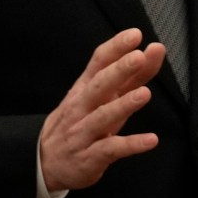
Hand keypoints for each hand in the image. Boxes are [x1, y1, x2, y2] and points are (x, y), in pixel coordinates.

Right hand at [40, 29, 166, 193]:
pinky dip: (131, 145)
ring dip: (123, 105)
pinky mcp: (91, 157)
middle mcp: (82, 108)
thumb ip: (130, 77)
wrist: (45, 163)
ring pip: (103, 117)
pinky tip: (151, 140)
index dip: (115, 48)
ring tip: (144, 93)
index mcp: (84, 89)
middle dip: (118, 71)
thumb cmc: (79, 123)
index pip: (98, 63)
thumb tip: (152, 51)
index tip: (134, 34)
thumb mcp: (101, 99)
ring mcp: (84, 132)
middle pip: (99, 86)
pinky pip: (111, 150)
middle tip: (138, 57)